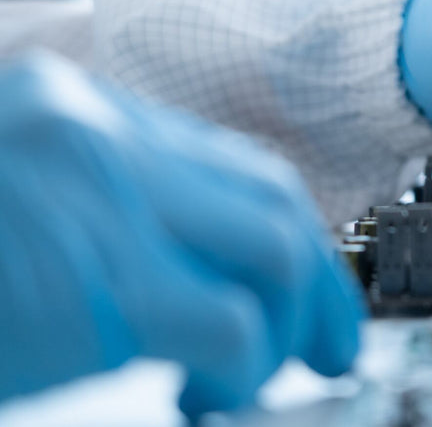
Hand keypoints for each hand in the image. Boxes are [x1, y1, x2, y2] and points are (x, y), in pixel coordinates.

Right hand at [0, 54, 361, 416]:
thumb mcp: (9, 196)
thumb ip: (98, 205)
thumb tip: (181, 264)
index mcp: (76, 109)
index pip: (222, 159)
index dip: (281, 225)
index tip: (299, 280)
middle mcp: (98, 130)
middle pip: (270, 191)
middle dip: (319, 276)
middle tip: (330, 338)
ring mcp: (108, 197)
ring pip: (277, 245)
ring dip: (293, 321)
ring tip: (269, 372)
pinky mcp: (109, 285)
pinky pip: (236, 322)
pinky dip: (247, 366)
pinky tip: (212, 391)